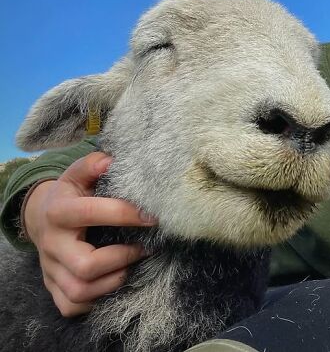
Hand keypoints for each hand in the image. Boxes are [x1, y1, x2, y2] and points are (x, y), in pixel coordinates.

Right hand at [23, 152, 157, 316]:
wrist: (41, 218)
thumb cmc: (71, 195)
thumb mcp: (77, 175)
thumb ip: (93, 165)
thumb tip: (111, 160)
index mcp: (59, 211)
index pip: (91, 214)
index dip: (124, 214)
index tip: (153, 216)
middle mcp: (52, 244)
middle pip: (85, 265)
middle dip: (121, 258)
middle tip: (143, 248)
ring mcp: (50, 269)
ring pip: (79, 291)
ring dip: (114, 281)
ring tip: (133, 264)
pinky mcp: (52, 287)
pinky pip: (71, 306)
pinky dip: (96, 300)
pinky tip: (113, 281)